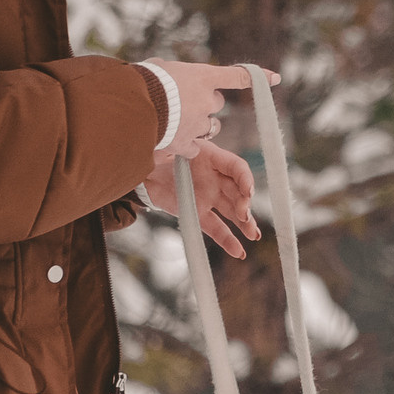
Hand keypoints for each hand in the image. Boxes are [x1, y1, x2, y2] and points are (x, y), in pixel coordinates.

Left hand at [142, 141, 259, 257]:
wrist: (141, 168)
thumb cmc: (155, 149)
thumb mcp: (168, 142)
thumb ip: (181, 144)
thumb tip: (188, 143)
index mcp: (210, 156)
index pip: (236, 167)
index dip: (245, 178)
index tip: (248, 191)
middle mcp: (214, 177)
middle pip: (237, 191)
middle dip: (243, 204)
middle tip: (244, 215)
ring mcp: (208, 196)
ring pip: (231, 211)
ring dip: (244, 224)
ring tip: (253, 235)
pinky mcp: (198, 212)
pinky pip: (215, 227)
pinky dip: (226, 240)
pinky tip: (238, 252)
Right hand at [150, 61, 280, 158]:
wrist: (132, 106)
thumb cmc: (141, 81)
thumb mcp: (157, 67)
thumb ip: (173, 74)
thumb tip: (171, 77)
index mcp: (202, 76)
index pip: (236, 75)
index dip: (257, 77)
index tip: (275, 78)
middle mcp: (206, 100)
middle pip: (217, 103)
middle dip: (205, 103)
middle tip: (184, 100)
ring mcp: (198, 124)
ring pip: (210, 127)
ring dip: (199, 124)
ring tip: (178, 121)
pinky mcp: (187, 143)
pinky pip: (194, 146)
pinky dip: (186, 145)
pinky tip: (173, 140)